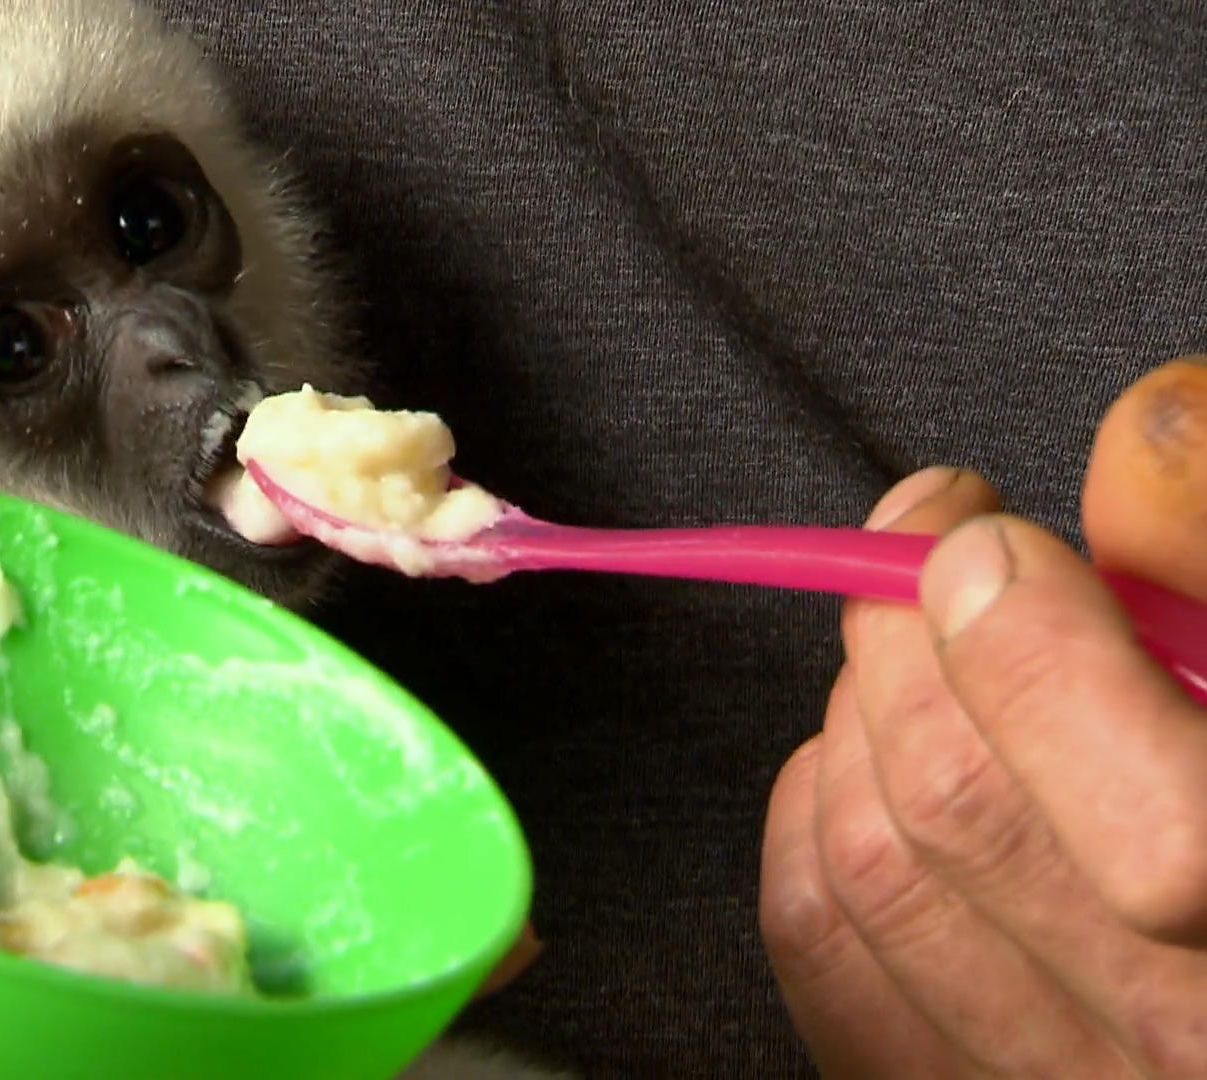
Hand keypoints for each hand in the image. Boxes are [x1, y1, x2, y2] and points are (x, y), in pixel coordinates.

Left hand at [758, 357, 1206, 1077]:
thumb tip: (1150, 423)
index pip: (1160, 848)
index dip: (1040, 648)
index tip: (992, 528)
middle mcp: (1181, 1050)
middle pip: (962, 818)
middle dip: (910, 629)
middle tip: (932, 534)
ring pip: (874, 872)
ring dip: (860, 706)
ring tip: (915, 629)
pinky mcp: (957, 1079)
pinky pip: (819, 945)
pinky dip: (812, 811)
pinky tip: (862, 740)